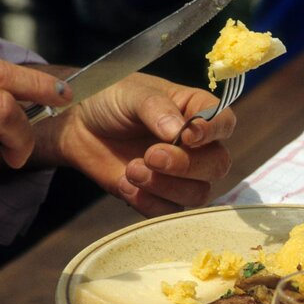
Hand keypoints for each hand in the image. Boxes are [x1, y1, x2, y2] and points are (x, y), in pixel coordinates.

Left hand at [34, 72, 234, 216]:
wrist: (78, 126)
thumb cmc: (110, 100)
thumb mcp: (132, 93)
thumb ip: (157, 108)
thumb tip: (179, 132)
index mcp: (196, 110)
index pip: (224, 122)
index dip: (213, 132)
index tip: (189, 136)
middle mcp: (197, 145)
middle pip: (216, 165)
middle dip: (185, 165)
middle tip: (151, 155)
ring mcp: (181, 174)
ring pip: (198, 193)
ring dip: (166, 186)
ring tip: (132, 170)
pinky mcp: (161, 196)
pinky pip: (169, 210)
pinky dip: (147, 201)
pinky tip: (125, 184)